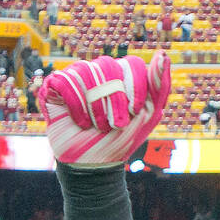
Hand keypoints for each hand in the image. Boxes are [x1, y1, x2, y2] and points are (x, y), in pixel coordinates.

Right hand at [38, 52, 170, 165]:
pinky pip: (64, 80)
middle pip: (109, 66)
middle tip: (116, 125)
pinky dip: (76, 106)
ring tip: (99, 127)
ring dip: (97, 107)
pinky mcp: (55, 86)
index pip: (132, 64)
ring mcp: (76, 77)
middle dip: (116, 102)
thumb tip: (163, 55)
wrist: (95, 164)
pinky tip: (81, 122)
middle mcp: (98, 72)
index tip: (135, 112)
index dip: (136, 88)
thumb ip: (159, 87)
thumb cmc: (121, 140)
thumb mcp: (148, 115)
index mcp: (121, 76)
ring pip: (86, 72)